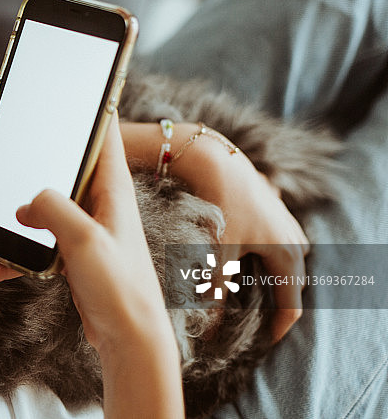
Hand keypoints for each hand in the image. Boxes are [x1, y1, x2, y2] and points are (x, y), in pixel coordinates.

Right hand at [0, 123, 182, 416]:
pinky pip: (30, 246)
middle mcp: (96, 201)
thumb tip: (25, 202)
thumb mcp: (85, 241)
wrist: (130, 337)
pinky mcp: (69, 254)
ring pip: (34, 202)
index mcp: (109, 187)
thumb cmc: (121, 287)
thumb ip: (53, 209)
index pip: (100, 131)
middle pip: (52, 162)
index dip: (81, 105)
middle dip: (16, 149)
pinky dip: (5, 255)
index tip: (54, 89)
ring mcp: (81, 227)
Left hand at [185, 144, 308, 342]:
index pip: (291, 303)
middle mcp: (295, 239)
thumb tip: (209, 330)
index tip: (264, 345)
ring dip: (266, 278)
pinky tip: (238, 259)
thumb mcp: (217, 254)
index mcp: (289, 254)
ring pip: (279, 260)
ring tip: (243, 294)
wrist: (214, 160)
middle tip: (251, 324)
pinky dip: (260, 256)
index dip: (278, 328)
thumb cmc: (220, 207)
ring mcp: (286, 222)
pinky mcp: (271, 209)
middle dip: (272, 303)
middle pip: (288, 282)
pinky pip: (272, 242)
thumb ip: (215, 293)